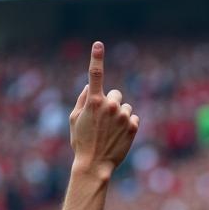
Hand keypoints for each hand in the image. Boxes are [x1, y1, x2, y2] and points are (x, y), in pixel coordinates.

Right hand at [69, 42, 139, 179]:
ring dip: (120, 115)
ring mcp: (123, 116)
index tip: (98, 44)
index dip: (96, 58)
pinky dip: (128, 124)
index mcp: (93, 102)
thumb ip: (82, 100)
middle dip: (111, 103)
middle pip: (116, 94)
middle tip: (104, 120)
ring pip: (125, 106)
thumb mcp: (75, 120)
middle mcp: (110, 106)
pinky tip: (120, 135)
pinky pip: (133, 117)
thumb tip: (90, 87)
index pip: (95, 75)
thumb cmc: (81, 142)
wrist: (94, 165)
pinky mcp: (133, 127)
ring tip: (111, 131)